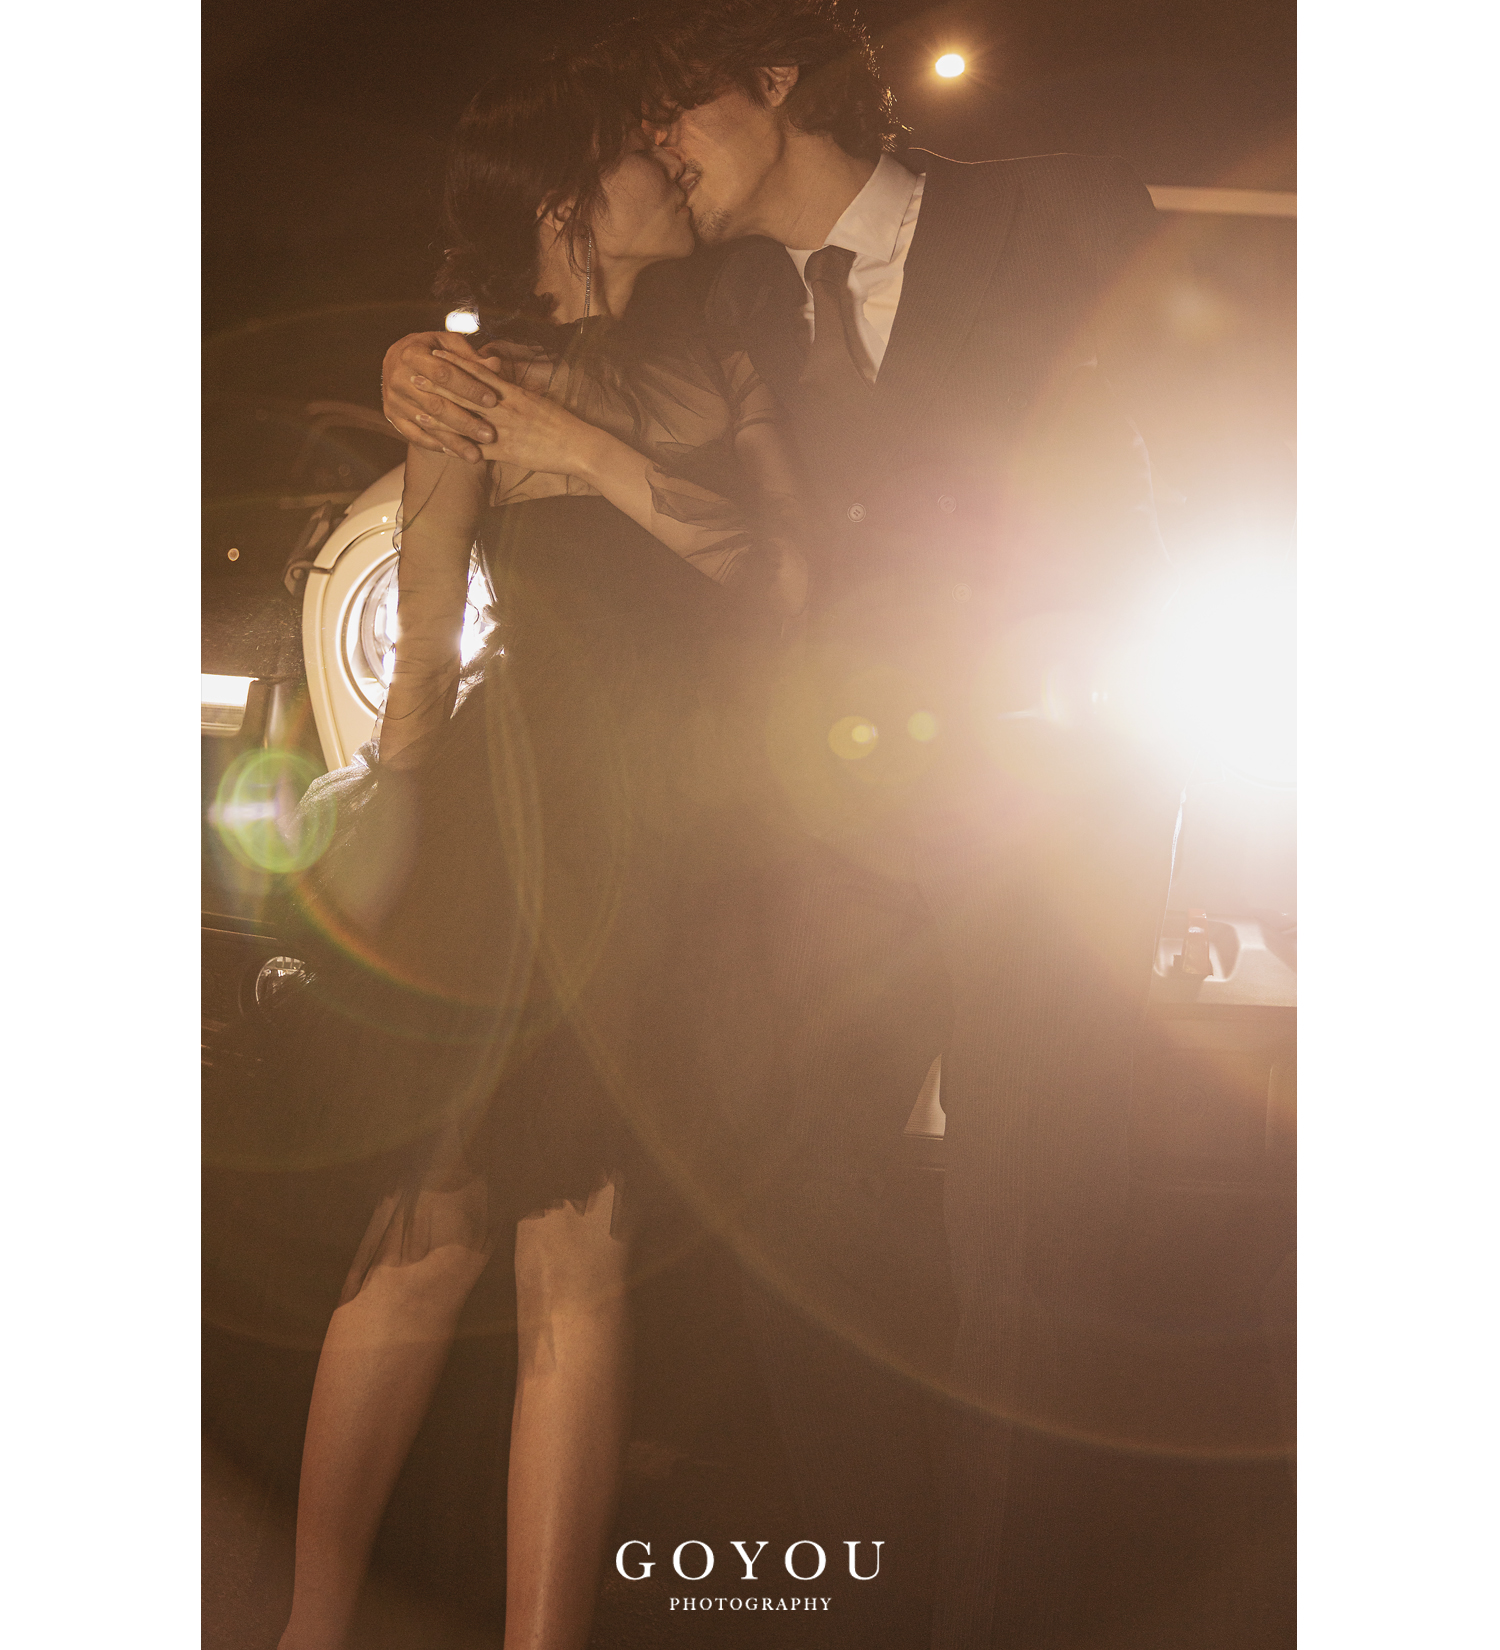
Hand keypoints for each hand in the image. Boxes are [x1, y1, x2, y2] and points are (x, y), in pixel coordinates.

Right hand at [381, 332, 499, 462]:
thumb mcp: (449, 345)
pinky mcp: (392, 415)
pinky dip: (436, 445)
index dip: (469, 387)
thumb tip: (496, 365)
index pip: (443, 373)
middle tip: (489, 435)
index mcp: (412, 353)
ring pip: (427, 424)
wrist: (398, 359)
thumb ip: (470, 356)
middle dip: (465, 421)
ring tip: (476, 455)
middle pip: (435, 404)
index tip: (492, 400)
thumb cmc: (432, 349)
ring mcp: (393, 398)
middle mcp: (398, 377)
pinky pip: (415, 435)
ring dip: (454, 441)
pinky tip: (456, 453)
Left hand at [427, 352, 602, 478]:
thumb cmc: (562, 424)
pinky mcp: (506, 452)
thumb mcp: (538, 402)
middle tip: (412, 372)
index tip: (434, 354)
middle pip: (464, 392)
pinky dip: (456, 446)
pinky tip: (437, 443)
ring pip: (464, 419)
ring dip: (438, 413)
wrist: (579, 445)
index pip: (478, 374)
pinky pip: (475, 448)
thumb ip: (516, 394)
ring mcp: (504, 430)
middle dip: (437, 383)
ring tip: (416, 405)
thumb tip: (501, 385)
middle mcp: (505, 408)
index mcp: (513, 393)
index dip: (455, 363)